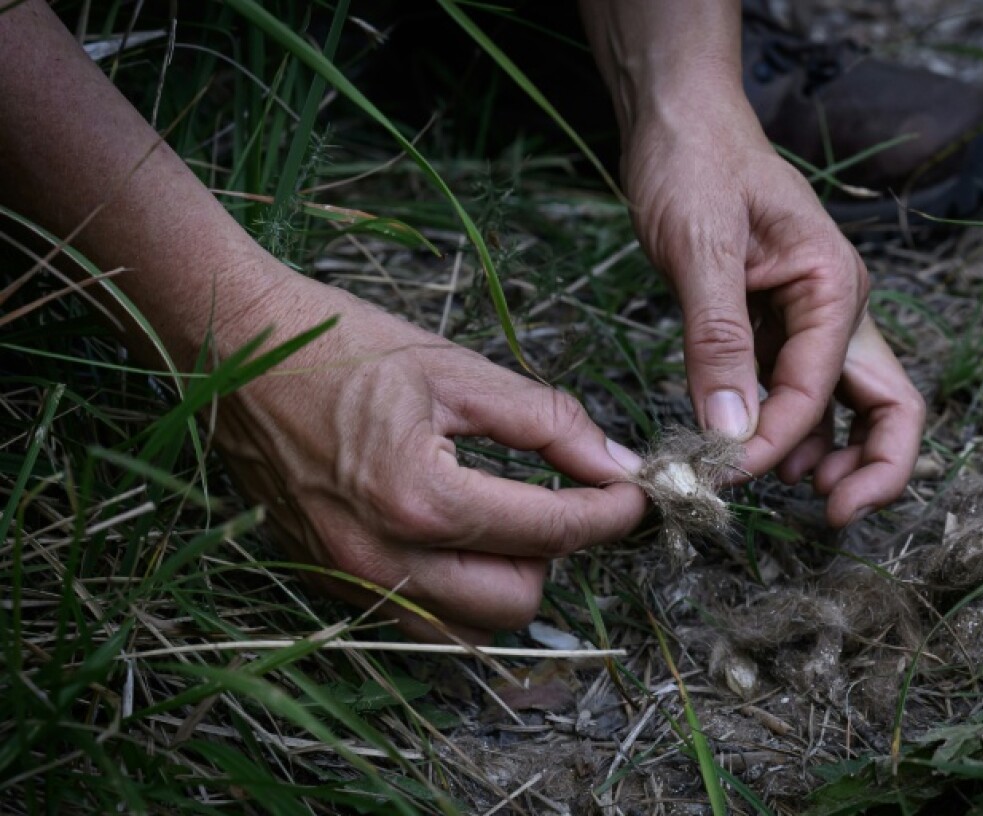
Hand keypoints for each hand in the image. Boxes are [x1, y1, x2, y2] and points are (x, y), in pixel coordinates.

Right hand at [213, 266, 647, 642]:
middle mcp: (384, 561)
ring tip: (507, 515)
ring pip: (472, 627)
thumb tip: (615, 461)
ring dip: (509, 580)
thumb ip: (548, 421)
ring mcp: (353, 583)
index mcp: (420, 499)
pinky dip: (460, 591)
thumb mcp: (459, 372)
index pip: (550, 532)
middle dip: (556, 552)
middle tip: (561, 496)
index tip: (635, 494)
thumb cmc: (344, 348)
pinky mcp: (334, 585)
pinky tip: (460, 534)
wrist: (240, 353)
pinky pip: (423, 621)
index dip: (609, 513)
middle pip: (519, 600)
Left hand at [622, 96, 923, 525]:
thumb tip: (733, 433)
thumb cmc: (694, 164)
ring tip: (780, 488)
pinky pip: (803, 392)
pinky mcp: (780, 325)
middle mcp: (840, 308)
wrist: (680, 121)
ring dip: (831, 455)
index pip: (822, 390)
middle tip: (829, 518)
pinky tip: (755, 449)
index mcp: (834, 286)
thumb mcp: (700, 247)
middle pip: (890, 406)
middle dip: (871, 470)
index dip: (777, 444)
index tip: (723, 475)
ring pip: (851, 406)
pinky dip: (791, 429)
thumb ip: (719, 339)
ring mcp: (814, 319)